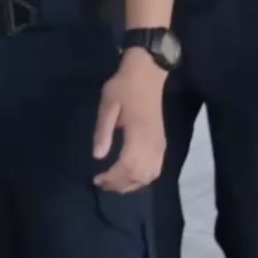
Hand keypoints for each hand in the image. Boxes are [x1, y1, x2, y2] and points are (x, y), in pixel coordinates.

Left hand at [91, 53, 167, 192]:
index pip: (128, 166)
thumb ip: (103, 131)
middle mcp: (153, 143)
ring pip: (150, 175)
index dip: (112, 178)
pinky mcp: (161, 143)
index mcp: (139, 134)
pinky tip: (129, 177)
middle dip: (119, 184)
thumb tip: (98, 156)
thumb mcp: (107, 105)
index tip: (96, 179)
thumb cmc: (124, 87)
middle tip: (101, 184)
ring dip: (131, 184)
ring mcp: (160, 144)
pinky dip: (142, 178)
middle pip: (139, 175)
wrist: (147, 73)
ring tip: (113, 183)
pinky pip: (156, 169)